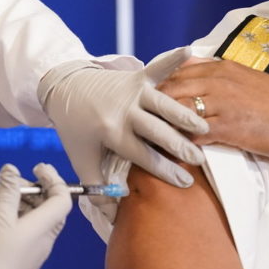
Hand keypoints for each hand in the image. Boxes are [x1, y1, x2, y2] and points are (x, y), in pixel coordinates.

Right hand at [0, 163, 72, 268]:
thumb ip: (7, 192)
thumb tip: (11, 169)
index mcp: (45, 228)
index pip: (63, 198)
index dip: (54, 179)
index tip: (37, 167)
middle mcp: (45, 239)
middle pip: (51, 207)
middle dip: (36, 188)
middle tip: (13, 181)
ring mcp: (35, 250)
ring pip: (38, 218)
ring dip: (25, 202)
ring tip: (2, 195)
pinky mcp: (23, 259)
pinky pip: (28, 230)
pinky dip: (18, 216)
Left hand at [39, 49, 208, 187]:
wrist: (64, 88)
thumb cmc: (76, 127)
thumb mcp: (82, 158)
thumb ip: (98, 186)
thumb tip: (114, 216)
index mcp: (111, 132)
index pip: (143, 155)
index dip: (165, 170)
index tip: (185, 182)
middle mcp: (124, 111)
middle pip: (158, 131)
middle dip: (179, 146)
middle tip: (199, 158)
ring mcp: (132, 92)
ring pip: (164, 104)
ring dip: (185, 115)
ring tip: (204, 127)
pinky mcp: (136, 77)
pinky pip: (157, 68)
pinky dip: (172, 59)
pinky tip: (189, 52)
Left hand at [156, 59, 268, 158]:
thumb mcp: (247, 78)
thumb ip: (220, 75)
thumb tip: (196, 75)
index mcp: (222, 68)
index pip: (179, 70)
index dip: (160, 83)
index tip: (147, 96)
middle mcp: (217, 80)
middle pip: (171, 88)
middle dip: (152, 103)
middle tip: (139, 118)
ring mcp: (221, 102)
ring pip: (177, 109)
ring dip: (161, 123)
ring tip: (148, 135)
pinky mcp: (226, 126)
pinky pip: (192, 133)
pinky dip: (179, 141)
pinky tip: (171, 150)